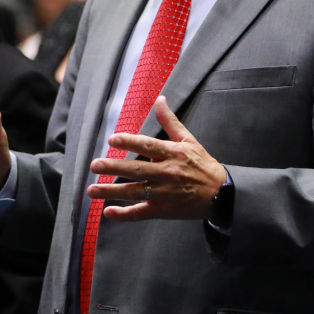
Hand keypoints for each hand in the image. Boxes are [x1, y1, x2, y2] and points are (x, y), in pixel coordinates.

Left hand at [88, 96, 226, 221]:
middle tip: (94, 165)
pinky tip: (108, 212)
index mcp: (172, 154)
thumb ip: (171, 122)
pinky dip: (125, 214)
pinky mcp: (164, 210)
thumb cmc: (202, 165)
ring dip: (112, 191)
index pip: (148, 146)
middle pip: (137, 169)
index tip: (112, 139)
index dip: (130, 141)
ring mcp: (164, 193)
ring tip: (92, 190)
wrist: (222, 194)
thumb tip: (160, 99)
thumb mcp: (189, 141)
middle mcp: (167, 173)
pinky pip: (141, 213)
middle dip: (114, 167)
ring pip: (135, 192)